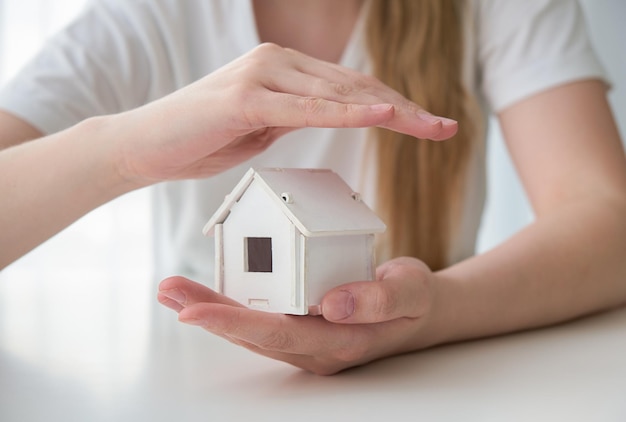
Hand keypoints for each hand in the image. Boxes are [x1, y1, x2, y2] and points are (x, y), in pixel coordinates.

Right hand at [113, 43, 457, 185]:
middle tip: (446, 128)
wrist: (145, 146)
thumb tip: (324, 116)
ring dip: (389, 112)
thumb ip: (292, 116)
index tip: (431, 125)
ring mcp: (263, 76)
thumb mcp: (260, 128)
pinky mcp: (246, 98)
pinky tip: (380, 117)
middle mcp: (279, 64)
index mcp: (286, 72)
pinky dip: (344, 114)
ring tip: (430, 126)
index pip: (352, 90)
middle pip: (356, 89)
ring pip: (339, 95)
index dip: (395, 107)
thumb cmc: (201, 138)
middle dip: (406, 110)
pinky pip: (305, 109)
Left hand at [157, 257, 437, 374]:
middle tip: (168, 291)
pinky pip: (262, 316)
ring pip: (252, 327)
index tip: (192, 312)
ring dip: (211, 309)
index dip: (234, 323)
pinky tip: (208, 293)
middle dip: (207, 313)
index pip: (278, 333)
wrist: (422, 310)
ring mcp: (308, 339)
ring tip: (173, 290)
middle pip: (253, 333)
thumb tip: (332, 303)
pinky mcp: (304, 326)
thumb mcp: (411, 291)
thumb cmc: (416, 299)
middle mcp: (317, 347)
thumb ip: (379, 299)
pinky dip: (231, 304)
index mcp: (340, 340)